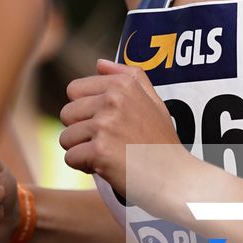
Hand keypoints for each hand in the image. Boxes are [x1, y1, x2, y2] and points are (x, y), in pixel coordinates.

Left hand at [59, 60, 186, 205]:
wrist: (175, 179)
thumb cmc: (162, 144)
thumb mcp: (154, 103)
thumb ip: (129, 77)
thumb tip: (99, 63)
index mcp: (123, 85)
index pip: (75, 90)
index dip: (86, 110)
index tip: (108, 124)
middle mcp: (112, 100)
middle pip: (66, 113)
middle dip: (81, 131)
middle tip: (109, 143)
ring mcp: (105, 125)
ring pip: (66, 137)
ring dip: (82, 151)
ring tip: (110, 156)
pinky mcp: (99, 150)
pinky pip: (71, 158)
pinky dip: (85, 167)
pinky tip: (108, 168)